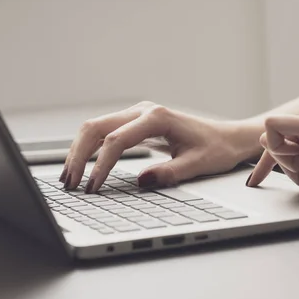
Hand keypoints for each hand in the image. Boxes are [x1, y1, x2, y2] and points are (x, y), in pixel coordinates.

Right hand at [60, 101, 250, 192]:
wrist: (229, 137)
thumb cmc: (217, 149)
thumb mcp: (198, 164)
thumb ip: (170, 173)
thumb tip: (141, 181)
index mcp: (157, 117)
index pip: (117, 141)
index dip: (101, 165)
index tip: (93, 188)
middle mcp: (143, 111)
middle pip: (96, 127)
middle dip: (78, 155)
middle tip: (69, 183)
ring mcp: (138, 114)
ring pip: (96, 128)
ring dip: (80, 151)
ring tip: (69, 178)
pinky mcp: (136, 123)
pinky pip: (105, 132)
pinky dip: (90, 149)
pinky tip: (83, 166)